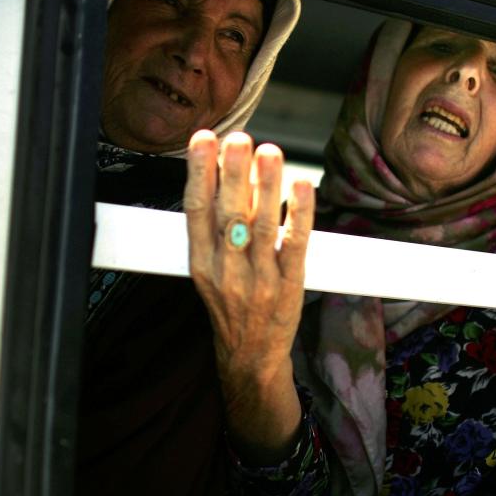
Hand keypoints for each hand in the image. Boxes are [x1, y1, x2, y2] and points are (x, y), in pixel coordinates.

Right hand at [183, 130, 314, 462]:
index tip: (202, 139)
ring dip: (266, 186)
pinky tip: (301, 187)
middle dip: (232, 172)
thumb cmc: (230, 305)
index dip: (197, 172)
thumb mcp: (208, 271)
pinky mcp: (288, 286)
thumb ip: (213, 229)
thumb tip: (225, 175)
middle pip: (227, 213)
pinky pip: (294, 245)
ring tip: (270, 151)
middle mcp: (225, 270)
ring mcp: (257, 280)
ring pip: (260, 225)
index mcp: (200, 262)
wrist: (249, 357)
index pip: (194, 210)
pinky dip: (298, 215)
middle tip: (238, 138)